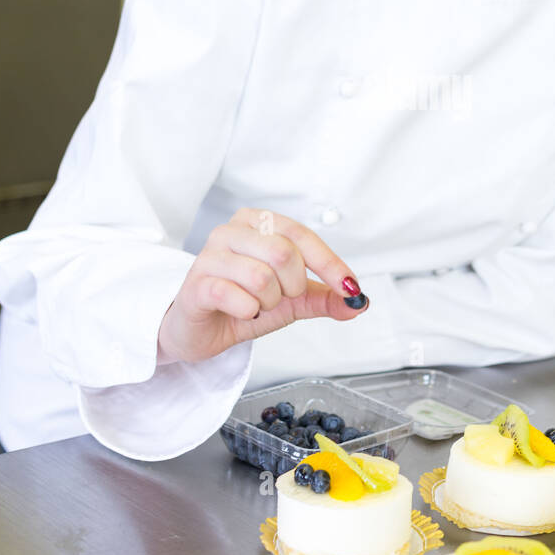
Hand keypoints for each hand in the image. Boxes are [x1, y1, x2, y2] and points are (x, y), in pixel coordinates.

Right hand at [156, 207, 368, 365]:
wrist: (201, 331)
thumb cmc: (243, 304)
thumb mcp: (292, 301)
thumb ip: (324, 298)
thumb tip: (359, 302)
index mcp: (257, 223)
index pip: (302, 235)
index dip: (330, 263)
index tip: (350, 287)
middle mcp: (231, 231)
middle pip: (284, 252)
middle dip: (293, 286)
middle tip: (279, 298)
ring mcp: (209, 255)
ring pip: (261, 276)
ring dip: (268, 302)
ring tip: (255, 306)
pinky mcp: (195, 284)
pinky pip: (235, 296)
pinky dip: (248, 311)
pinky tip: (240, 312)